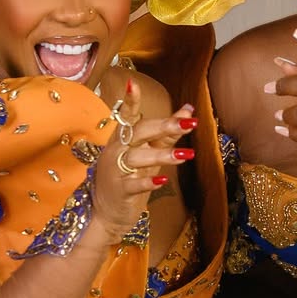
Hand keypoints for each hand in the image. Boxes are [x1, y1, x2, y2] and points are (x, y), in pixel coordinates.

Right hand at [92, 80, 194, 239]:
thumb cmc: (129, 178)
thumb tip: (188, 109)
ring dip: (162, 155)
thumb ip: (167, 132)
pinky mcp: (120, 191)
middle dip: (163, 126)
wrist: (107, 213)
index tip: (133, 84)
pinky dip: (148, 182)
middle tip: (189, 124)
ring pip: (136, 157)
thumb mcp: (148, 152)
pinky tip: (164, 179)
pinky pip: (133, 184)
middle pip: (137, 133)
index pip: (126, 116)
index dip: (130, 101)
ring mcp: (115, 171)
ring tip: (187, 155)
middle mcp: (116, 151)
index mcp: (122, 139)